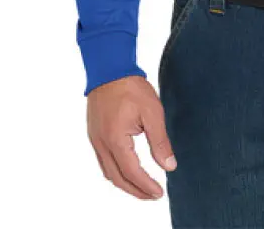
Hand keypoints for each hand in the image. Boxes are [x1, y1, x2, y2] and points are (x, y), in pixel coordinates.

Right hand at [86, 75, 176, 199]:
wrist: (109, 68)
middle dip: (135, 191)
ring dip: (125, 183)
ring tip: (142, 188)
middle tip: (153, 195)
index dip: (146, 186)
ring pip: (108, 172)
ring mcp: (95, 139)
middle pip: (117, 178)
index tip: (159, 193)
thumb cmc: (131, 87)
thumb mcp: (152, 112)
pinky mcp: (94, 134)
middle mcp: (101, 144)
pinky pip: (103, 161)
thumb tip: (169, 166)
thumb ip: (160, 142)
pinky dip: (116, 171)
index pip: (132, 172)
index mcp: (116, 140)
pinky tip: (127, 170)